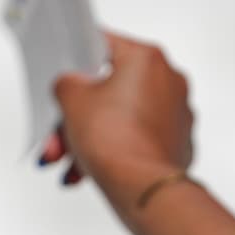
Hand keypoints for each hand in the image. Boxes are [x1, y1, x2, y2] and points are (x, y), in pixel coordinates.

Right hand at [42, 31, 194, 213]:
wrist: (143, 189)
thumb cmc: (116, 141)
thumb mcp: (70, 99)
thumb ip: (67, 82)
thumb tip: (72, 85)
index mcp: (148, 59)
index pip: (104, 44)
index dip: (77, 56)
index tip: (65, 68)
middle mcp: (170, 82)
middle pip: (109, 90)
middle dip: (75, 116)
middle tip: (56, 134)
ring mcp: (177, 114)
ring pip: (120, 118)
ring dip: (87, 138)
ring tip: (65, 160)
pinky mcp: (178, 142)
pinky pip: (136, 139)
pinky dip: (112, 150)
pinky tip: (86, 169)